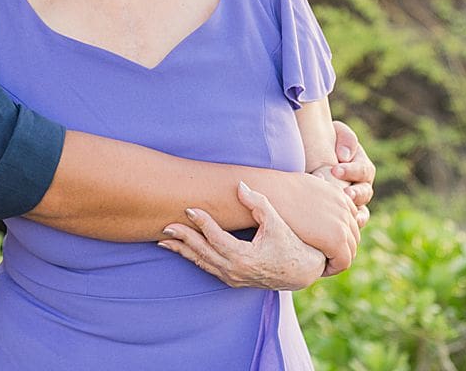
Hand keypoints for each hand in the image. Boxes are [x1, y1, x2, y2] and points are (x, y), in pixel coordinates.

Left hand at [158, 181, 324, 290]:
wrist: (301, 272)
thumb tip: (239, 185)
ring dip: (182, 250)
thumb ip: (258, 203)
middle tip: (166, 226)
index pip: (216, 238)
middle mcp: (235, 271)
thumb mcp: (277, 222)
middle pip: (202, 252)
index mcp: (245, 257)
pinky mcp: (232, 280)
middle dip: (183, 238)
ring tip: (163, 239)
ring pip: (201, 263)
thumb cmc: (290, 243)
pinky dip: (193, 257)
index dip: (202, 222)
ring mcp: (232, 278)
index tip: (189, 208)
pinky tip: (182, 249)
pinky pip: (207, 268)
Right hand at [267, 171, 358, 275]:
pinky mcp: (336, 239)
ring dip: (337, 259)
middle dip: (340, 247)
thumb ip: (316, 191)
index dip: (338, 233)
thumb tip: (317, 191)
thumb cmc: (276, 190)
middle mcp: (345, 209)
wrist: (269, 192)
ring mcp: (343, 224)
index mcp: (338, 194)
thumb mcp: (304, 186)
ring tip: (318, 264)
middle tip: (321, 256)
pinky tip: (317, 269)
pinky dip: (333, 268)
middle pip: (353, 236)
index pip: (350, 220)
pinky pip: (344, 261)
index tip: (320, 241)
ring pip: (351, 250)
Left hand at [330, 120, 374, 228]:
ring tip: (344, 215)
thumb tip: (344, 156)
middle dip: (355, 194)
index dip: (352, 171)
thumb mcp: (336, 133)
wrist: (308, 155)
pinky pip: (349, 223)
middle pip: (365, 193)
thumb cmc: (324, 141)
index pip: (364, 170)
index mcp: (361, 167)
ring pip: (361, 212)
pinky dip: (346, 226)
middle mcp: (361, 186)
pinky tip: (338, 227)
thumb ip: (345, 138)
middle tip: (344, 193)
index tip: (335, 169)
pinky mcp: (342, 214)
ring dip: (354, 214)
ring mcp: (352, 202)